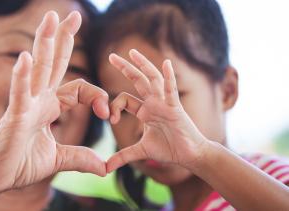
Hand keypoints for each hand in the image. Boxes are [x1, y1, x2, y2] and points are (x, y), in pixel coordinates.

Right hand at [0, 11, 108, 194]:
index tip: (107, 114)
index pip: (79, 89)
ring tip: (51, 17)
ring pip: (38, 69)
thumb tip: (104, 167)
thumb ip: (80, 158)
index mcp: (49, 107)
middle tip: (73, 14)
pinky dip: (22, 76)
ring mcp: (25, 105)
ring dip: (44, 42)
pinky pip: (19, 93)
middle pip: (54, 63)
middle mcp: (38, 100)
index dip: (97, 96)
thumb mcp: (58, 160)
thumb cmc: (19, 164)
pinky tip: (26, 58)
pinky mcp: (14, 117)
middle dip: (64, 38)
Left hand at [106, 49, 208, 172]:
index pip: (124, 99)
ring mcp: (164, 103)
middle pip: (138, 80)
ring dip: (143, 65)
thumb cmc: (168, 149)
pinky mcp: (175, 107)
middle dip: (125, 68)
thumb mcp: (141, 151)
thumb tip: (105, 168)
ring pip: (152, 79)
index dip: (114, 106)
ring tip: (132, 52)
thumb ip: (123, 156)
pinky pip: (171, 90)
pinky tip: (166, 63)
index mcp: (144, 110)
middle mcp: (153, 103)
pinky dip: (169, 77)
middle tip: (112, 56)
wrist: (189, 155)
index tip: (110, 119)